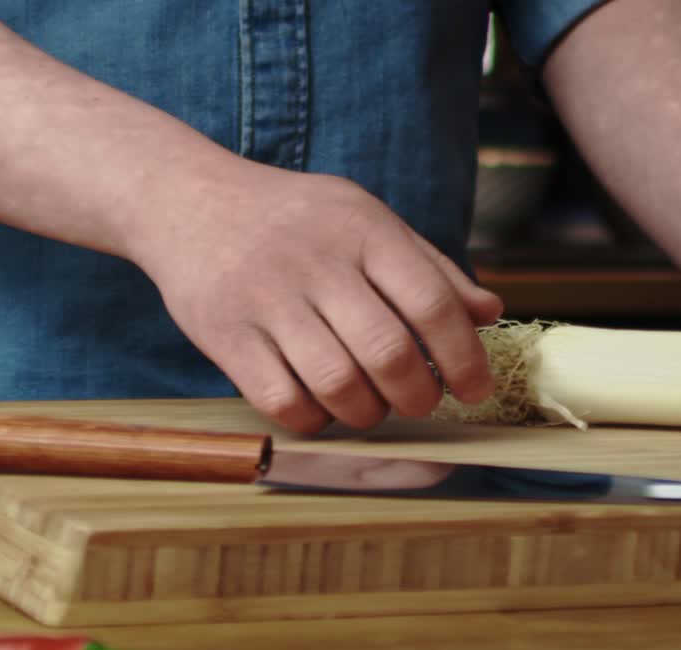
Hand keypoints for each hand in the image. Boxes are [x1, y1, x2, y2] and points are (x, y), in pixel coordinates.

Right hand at [133, 163, 502, 433]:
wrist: (191, 200)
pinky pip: (281, 400)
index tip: (475, 390)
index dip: (464, 357)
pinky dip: (313, 419)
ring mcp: (266, 298)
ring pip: (337, 385)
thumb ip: (429, 266)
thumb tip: (489, 312)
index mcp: (363, 229)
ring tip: (372, 407)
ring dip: (367, 413)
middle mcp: (316, 261)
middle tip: (420, 403)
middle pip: (388, 353)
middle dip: (419, 396)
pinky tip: (321, 408)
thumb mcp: (366, 219)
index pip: (432, 302)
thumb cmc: (297, 219)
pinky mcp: (224, 332)